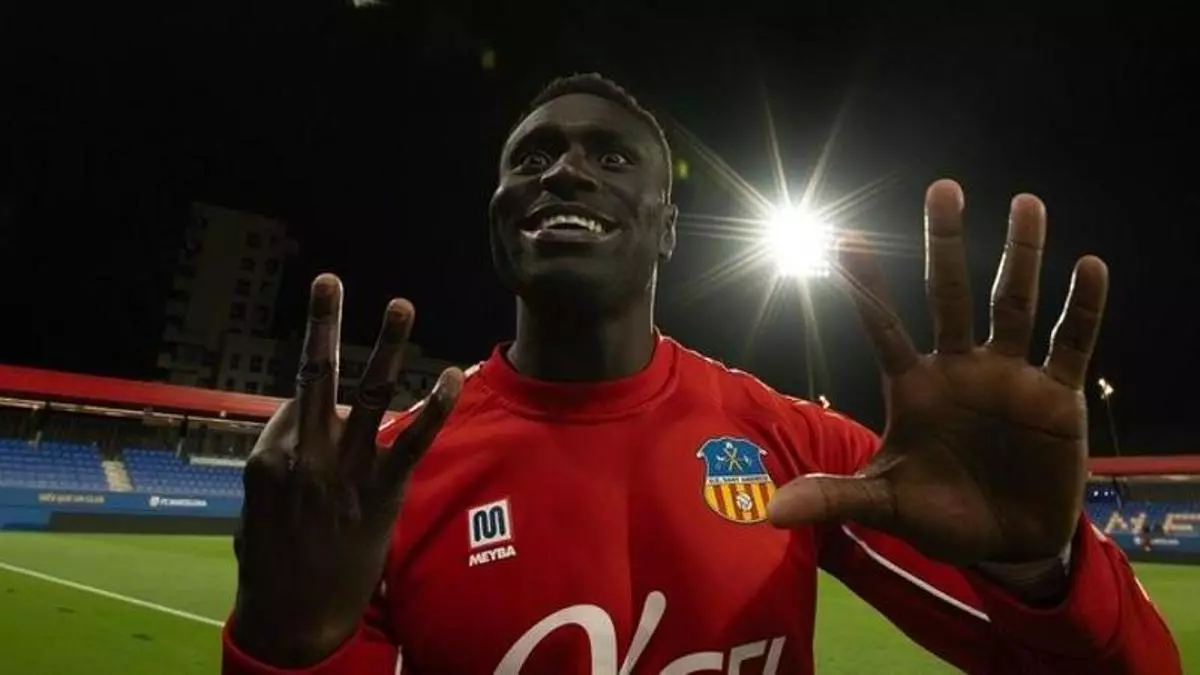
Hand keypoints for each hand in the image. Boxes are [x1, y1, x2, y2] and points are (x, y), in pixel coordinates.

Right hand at [230, 274, 461, 665]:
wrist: (296, 616)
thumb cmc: (273, 563)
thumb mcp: (258, 507)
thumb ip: (281, 461)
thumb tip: (303, 427)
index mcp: (268, 454)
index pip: (297, 402)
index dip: (317, 403)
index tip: (330, 413)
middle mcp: (304, 452)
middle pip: (314, 375)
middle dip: (321, 323)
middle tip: (329, 280)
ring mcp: (344, 468)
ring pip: (368, 394)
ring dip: (386, 345)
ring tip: (400, 304)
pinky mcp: (381, 490)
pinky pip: (411, 440)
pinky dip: (433, 407)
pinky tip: (449, 376)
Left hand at [768, 180, 1107, 566]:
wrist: (1006, 545)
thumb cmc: (938, 517)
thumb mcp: (884, 504)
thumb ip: (834, 498)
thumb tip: (772, 513)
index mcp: (911, 386)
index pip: (882, 325)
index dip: (865, 285)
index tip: (843, 238)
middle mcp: (958, 368)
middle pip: (948, 294)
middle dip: (945, 244)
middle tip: (942, 189)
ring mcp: (1008, 377)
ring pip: (1013, 304)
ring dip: (1021, 256)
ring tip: (1026, 202)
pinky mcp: (1056, 397)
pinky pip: (1070, 344)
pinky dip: (1081, 309)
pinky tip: (1089, 268)